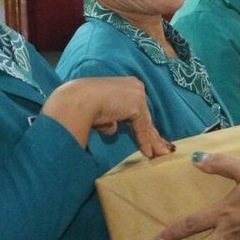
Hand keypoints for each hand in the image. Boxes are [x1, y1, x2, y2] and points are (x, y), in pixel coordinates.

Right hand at [43, 76, 171, 156]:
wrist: (77, 100)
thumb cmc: (81, 104)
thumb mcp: (99, 113)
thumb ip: (109, 119)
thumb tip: (113, 128)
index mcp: (125, 85)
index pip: (137, 109)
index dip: (143, 126)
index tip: (149, 138)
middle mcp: (135, 86)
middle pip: (146, 116)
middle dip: (153, 135)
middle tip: (161, 148)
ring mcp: (137, 95)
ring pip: (147, 124)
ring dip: (153, 141)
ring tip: (161, 154)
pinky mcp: (137, 106)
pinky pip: (143, 129)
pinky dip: (145, 142)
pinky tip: (149, 153)